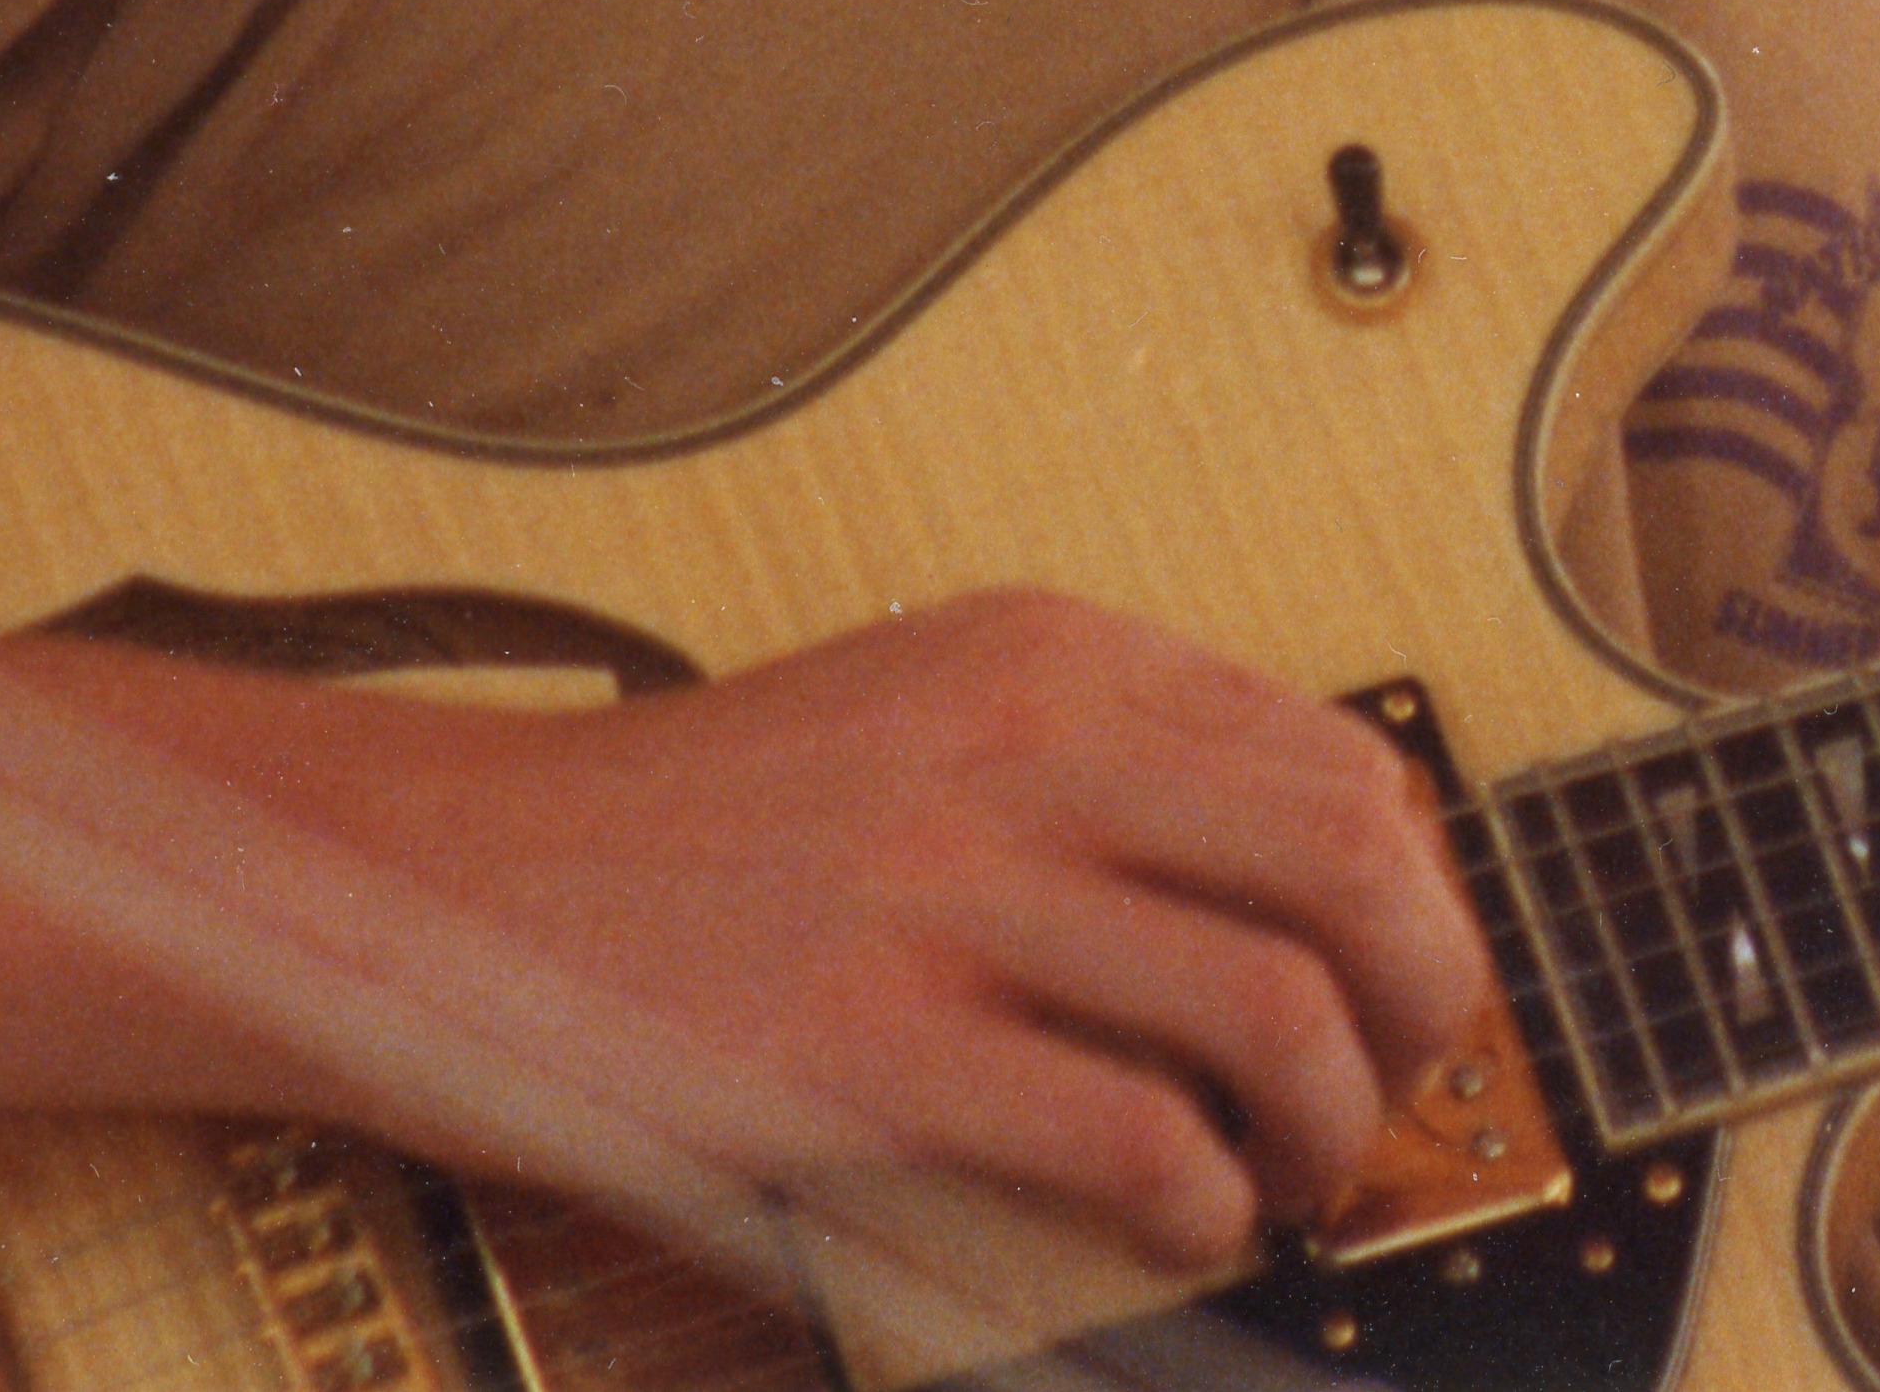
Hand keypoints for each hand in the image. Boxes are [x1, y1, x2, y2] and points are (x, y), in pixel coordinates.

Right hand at [331, 588, 1492, 1277]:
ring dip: (1331, 1124)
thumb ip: (1100, 758)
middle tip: (1386, 1096)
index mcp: (1046, 655)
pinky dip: (1205, 1204)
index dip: (1414, 901)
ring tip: (1292, 1178)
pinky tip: (1181, 1224)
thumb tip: (1317, 875)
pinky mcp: (873, 1046)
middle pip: (1354, 866)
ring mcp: (945, 893)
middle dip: (1423, 1007)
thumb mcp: (921, 710)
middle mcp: (1019, 745)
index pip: (1345, 762)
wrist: (456, 884)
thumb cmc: (696, 829)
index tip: (1394, 990)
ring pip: (1276, 1002)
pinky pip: (1137, 1133)